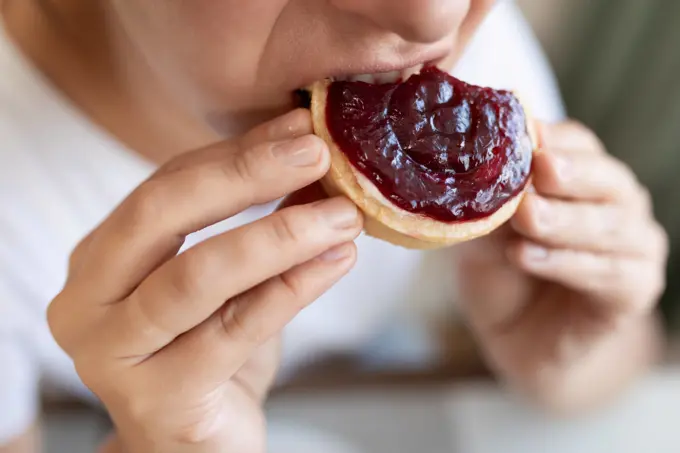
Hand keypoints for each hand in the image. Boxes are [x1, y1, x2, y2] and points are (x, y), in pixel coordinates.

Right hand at [47, 109, 362, 452]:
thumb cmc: (211, 352)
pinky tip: (338, 262)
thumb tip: (308, 154)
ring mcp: (113, 355)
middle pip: (161, 215)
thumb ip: (256, 218)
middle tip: (316, 154)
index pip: (164, 186)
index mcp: (99, 261)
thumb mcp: (230, 277)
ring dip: (281, 236)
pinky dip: (292, 289)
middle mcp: (87, 303)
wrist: (198, 442)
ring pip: (198, 276)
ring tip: (343, 216)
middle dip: (245, 176)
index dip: (234, 153)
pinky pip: (235, 330)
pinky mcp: (158, 399)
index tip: (298, 129)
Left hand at [457, 120, 667, 410]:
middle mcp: (617, 202)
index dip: (550, 140)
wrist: (517, 338)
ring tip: (525, 218)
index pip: (576, 144)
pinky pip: (607, 272)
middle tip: (539, 168)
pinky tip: (527, 257)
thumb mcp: (484, 233)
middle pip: (605, 177)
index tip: (521, 134)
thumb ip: (489, 205)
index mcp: (582, 176)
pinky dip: (565, 263)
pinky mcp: (636, 288)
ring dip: (564, 220)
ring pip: (609, 225)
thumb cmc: (502, 273)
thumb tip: (475, 168)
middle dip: (570, 174)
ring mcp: (634, 244)